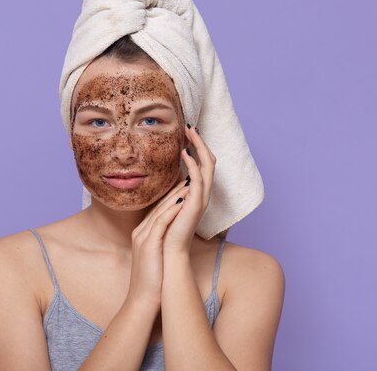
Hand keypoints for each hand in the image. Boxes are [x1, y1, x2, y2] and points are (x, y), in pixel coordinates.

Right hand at [126, 176, 190, 307]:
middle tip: (190, 174)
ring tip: (189, 182)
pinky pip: (160, 223)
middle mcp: (140, 231)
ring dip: (175, 195)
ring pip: (160, 210)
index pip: (158, 209)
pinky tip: (182, 201)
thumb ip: (161, 243)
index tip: (186, 183)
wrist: (141, 300)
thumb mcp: (156, 257)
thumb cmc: (152, 281)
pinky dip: (171, 210)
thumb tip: (172, 235)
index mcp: (142, 234)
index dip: (172, 195)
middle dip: (175, 189)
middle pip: (159, 205)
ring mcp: (142, 237)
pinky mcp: (148, 244)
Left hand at [162, 125, 215, 253]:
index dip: (197, 147)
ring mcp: (202, 198)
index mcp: (197, 192)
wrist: (168, 250)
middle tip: (190, 126)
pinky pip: (198, 179)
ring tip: (190, 132)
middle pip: (209, 160)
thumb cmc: (167, 229)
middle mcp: (203, 193)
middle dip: (200, 142)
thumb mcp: (169, 203)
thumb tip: (170, 176)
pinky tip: (185, 153)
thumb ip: (173, 190)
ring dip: (199, 147)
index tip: (186, 132)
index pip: (202, 164)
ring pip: (207, 166)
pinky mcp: (196, 204)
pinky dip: (193, 165)